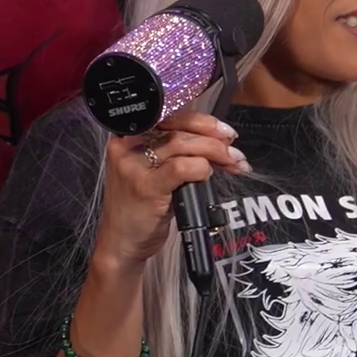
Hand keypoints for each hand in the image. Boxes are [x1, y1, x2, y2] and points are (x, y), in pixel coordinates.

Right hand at [96, 111, 246, 271]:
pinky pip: (182, 167)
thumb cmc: (140, 207)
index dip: (200, 120)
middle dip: (214, 137)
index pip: (168, 115)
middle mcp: (127, 146)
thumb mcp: (154, 172)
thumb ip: (176, 152)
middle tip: (234, 150)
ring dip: (215, 152)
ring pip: (182, 144)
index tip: (223, 131)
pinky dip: (201, 169)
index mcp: (128, 136)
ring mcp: (134, 166)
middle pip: (178, 128)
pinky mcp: (145, 186)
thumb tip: (217, 140)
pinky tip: (206, 176)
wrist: (122, 242)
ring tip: (232, 163)